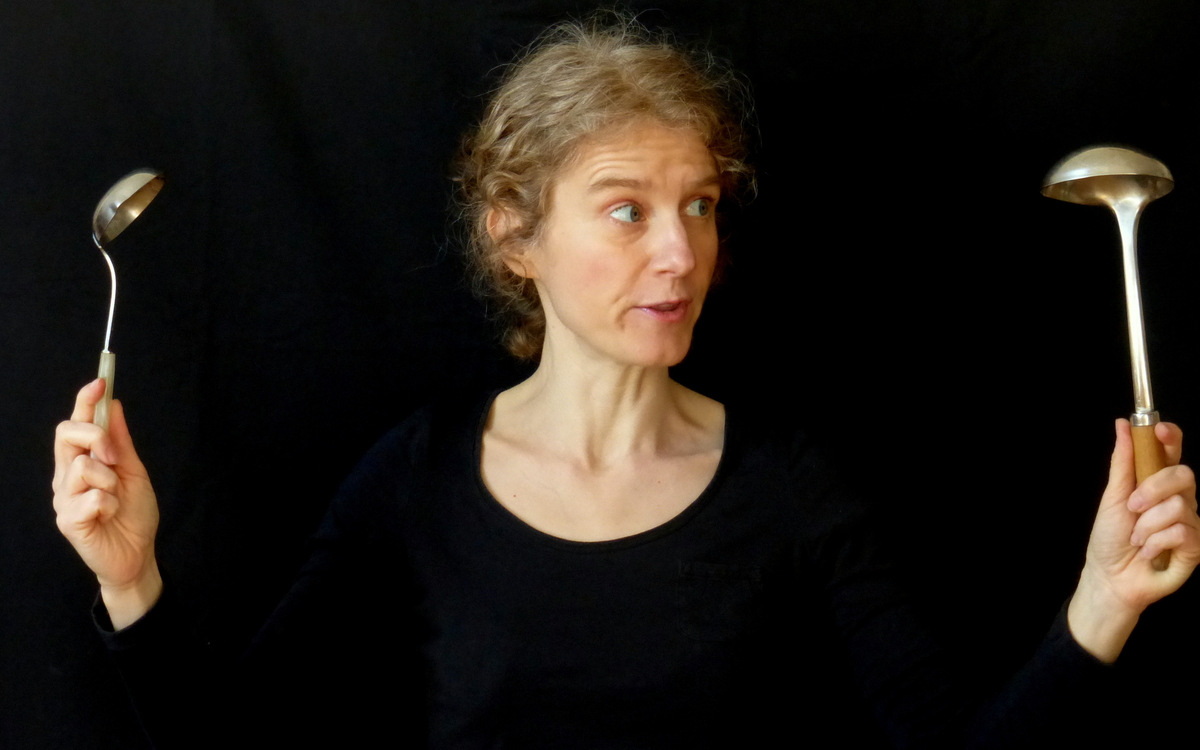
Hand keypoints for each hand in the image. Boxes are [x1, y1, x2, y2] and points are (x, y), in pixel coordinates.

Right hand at [53, 379, 161, 628]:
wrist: (137, 554)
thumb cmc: (133, 515)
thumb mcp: (133, 471)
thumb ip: (121, 441)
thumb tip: (114, 405)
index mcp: (81, 462)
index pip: (74, 424)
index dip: (84, 401)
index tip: (100, 382)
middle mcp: (66, 477)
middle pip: (66, 434)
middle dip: (96, 436)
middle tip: (115, 457)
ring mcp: (63, 498)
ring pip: (83, 466)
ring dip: (109, 480)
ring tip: (115, 499)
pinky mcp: (68, 520)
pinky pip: (92, 497)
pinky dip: (109, 505)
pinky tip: (109, 516)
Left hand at [1069, 419, 1199, 661]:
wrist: (1109, 577)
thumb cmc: (1108, 538)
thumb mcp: (1112, 497)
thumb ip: (1122, 462)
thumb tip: (1123, 425)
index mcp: (1157, 483)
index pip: (1173, 452)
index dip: (1171, 438)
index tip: (1159, 431)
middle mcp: (1177, 499)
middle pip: (1184, 475)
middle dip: (1154, 489)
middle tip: (1132, 507)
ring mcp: (1188, 523)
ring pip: (1180, 506)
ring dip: (1147, 525)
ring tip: (1136, 539)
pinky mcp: (1194, 548)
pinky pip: (1183, 532)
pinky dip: (1156, 542)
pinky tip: (1147, 552)